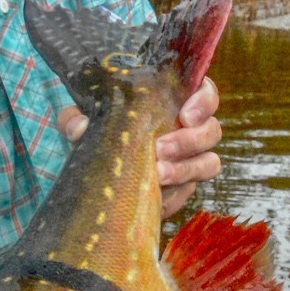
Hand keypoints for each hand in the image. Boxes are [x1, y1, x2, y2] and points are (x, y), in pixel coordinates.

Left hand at [57, 75, 221, 219]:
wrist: (98, 168)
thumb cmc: (101, 129)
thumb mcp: (85, 119)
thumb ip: (77, 117)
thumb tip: (78, 126)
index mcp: (175, 100)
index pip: (205, 92)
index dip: (203, 101)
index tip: (185, 115)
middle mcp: (191, 128)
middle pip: (212, 130)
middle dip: (190, 140)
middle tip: (160, 148)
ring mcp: (191, 159)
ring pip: (209, 163)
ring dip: (184, 169)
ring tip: (156, 174)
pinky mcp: (183, 187)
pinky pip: (188, 191)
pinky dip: (173, 195)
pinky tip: (155, 197)